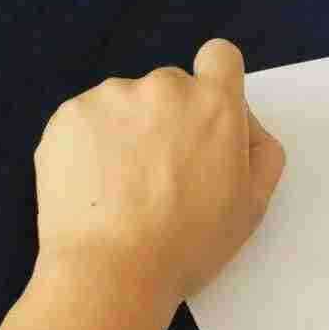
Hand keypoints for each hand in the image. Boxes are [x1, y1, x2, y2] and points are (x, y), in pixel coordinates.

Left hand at [32, 39, 284, 329]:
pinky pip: (87, 121)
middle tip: (164, 177)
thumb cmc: (188, 244)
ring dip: (128, 133)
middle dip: (170, 121)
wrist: (110, 272)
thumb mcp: (253, 205)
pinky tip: (95, 188)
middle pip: (172, 89)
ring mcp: (110, 98)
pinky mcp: (67, 116)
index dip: (216, 85)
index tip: (204, 122)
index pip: (221, 58)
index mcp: (214, 104)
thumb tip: (243, 126)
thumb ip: (261, 151)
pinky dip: (91, 146)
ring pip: (126, 105)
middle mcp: (163, 87)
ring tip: (123, 189)